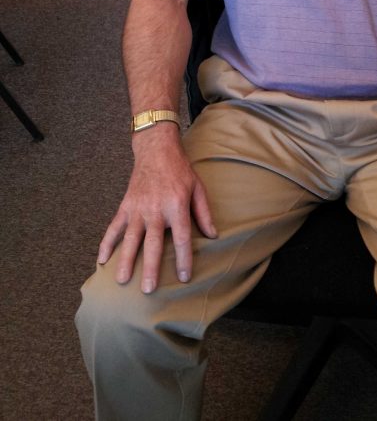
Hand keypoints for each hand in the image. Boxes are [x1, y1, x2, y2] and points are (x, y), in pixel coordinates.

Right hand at [97, 124, 216, 293]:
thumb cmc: (180, 170)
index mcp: (176, 206)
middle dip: (150, 267)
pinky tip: (101, 260)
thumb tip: (213, 235)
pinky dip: (106, 243)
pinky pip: (114, 227)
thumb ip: (204, 213)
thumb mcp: (198, 188)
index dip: (183, 258)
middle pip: (153, 243)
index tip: (183, 277)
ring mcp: (138, 208)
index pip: (181, 237)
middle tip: (148, 290)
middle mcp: (156, 209)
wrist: (156, 149)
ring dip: (125, 260)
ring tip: (121, 280)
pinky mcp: (125, 206)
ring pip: (130, 238)